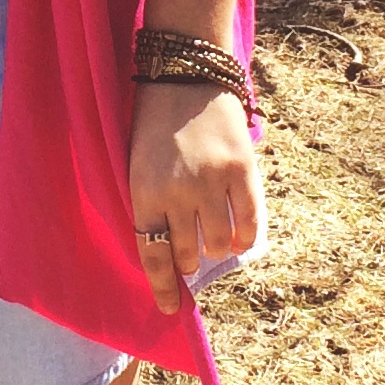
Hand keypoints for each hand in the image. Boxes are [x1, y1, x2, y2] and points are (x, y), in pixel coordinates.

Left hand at [127, 83, 261, 315]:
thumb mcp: (136, 162)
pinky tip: (239, 239)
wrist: (185, 75)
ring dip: (215, 250)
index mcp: (143, 191)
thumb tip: (166, 250)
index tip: (168, 308)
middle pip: (187, 252)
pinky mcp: (241, 169)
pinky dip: (245, 237)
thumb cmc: (152, 121)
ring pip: (219, 242)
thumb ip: (150, 203)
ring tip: (213, 243)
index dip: (162, 287)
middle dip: (187, 263)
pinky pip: (249, 220)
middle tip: (189, 259)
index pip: (152, 253)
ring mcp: (212, 181)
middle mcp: (178, 192)